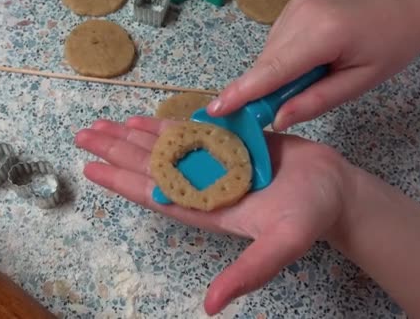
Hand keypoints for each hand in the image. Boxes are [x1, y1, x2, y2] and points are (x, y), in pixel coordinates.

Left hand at [75, 116, 354, 314]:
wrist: (335, 190)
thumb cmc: (311, 215)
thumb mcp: (282, 244)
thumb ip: (249, 273)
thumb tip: (212, 307)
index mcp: (208, 208)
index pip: (155, 194)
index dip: (122, 181)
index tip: (92, 167)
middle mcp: (204, 185)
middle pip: (150, 167)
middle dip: (116, 151)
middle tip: (84, 134)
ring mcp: (214, 163)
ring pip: (164, 148)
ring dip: (132, 136)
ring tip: (102, 124)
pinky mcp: (229, 144)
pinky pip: (189, 133)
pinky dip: (165, 126)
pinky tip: (144, 120)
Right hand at [207, 0, 419, 130]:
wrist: (403, 11)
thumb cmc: (388, 50)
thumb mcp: (358, 84)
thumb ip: (315, 101)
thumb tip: (276, 119)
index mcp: (324, 34)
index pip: (274, 69)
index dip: (243, 91)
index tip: (216, 110)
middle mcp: (301, 15)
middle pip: (266, 64)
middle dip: (264, 91)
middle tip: (278, 112)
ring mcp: (294, 8)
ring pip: (268, 56)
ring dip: (276, 76)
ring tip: (312, 78)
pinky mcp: (291, 8)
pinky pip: (274, 46)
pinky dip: (282, 62)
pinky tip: (308, 63)